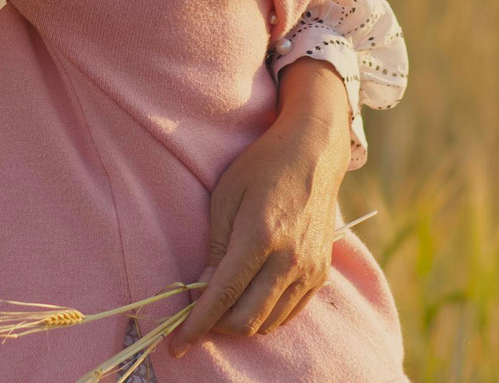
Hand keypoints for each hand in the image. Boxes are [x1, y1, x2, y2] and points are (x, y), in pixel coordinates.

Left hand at [171, 61, 353, 349]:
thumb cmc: (262, 167)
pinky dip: (265, 316)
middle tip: (197, 320)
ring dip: (240, 324)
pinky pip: (289, 313)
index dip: (196, 325)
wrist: (314, 153)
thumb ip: (215, 247)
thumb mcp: (225, 196)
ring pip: (269, 323)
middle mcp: (289, 259)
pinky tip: (249, 300)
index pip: (223, 296)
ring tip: (221, 309)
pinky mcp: (321, 273)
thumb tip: (204, 290)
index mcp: (260, 236)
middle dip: (216, 328)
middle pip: (247, 320)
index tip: (176, 345)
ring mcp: (310, 269)